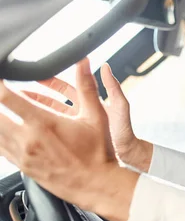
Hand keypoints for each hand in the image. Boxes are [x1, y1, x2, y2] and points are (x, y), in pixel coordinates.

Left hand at [0, 59, 137, 220]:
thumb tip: (84, 63)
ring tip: (4, 110)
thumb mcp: (96, 117)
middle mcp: (28, 139)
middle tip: (1, 94)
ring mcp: (22, 154)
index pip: (6, 97)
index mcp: (44, 123)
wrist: (96, 184)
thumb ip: (87, 87)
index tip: (1, 78)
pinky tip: (5, 129)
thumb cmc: (98, 153)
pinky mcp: (22, 166)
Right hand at [24, 63, 152, 171]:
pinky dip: (43, 125)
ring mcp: (75, 125)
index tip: (38, 73)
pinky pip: (54, 129)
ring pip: (51, 114)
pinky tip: (32, 124)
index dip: (52, 80)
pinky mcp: (73, 138)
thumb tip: (105, 66)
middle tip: (22, 89)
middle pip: (54, 99)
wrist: (127, 154)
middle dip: (38, 93)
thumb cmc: (125, 131)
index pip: (67, 86)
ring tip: (21, 104)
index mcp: (90, 101)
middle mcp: (81, 112)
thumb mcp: (120, 106)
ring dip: (37, 108)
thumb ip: (112, 86)